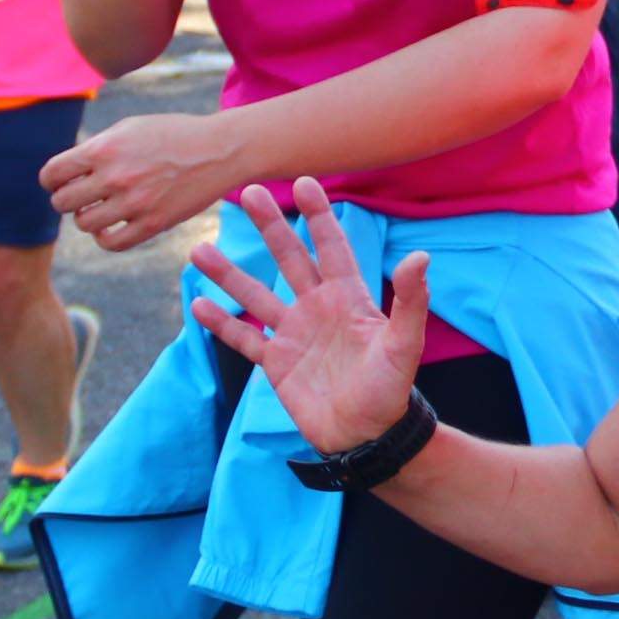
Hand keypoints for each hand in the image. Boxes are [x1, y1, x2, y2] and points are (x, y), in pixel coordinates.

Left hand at [42, 108, 245, 252]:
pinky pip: (111, 242)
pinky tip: (111, 226)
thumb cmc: (172, 135)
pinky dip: (104, 237)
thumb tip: (66, 171)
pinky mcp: (153, 224)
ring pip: (84, 224)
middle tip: (81, 196)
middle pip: (62, 202)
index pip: (52, 174)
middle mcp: (115, 176)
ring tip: (99, 209)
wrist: (218, 150)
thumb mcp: (128, 128)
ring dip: (86, 218)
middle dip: (66, 199)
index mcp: (104, 148)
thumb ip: (95, 148)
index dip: (51, 180)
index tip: (59, 182)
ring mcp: (134, 203)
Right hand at [186, 178, 424, 455]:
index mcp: (349, 297)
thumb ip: (410, 301)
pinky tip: (197, 304)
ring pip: (256, 294)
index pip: (332, 246)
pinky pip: (243, 337)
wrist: (366, 436)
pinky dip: (221, 323)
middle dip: (270, 226)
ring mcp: (294, 333)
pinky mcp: (276, 363)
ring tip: (199, 249)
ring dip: (229, 273)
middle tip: (246, 191)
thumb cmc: (391, 390)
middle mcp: (318, 308)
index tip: (304, 181)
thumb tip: (420, 257)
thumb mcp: (404, 343)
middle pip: (289, 258)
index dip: (319, 215)